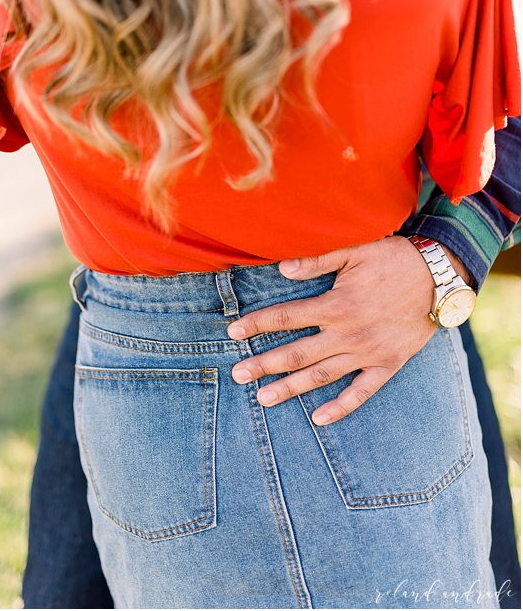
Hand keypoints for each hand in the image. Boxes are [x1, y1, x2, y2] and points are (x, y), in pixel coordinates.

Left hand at [226, 236, 461, 425]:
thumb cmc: (392, 259)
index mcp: (335, 305)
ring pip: (322, 376)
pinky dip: (341, 406)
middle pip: (296, 353)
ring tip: (264, 399)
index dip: (256, 324)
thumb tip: (281, 268)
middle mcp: (348, 333)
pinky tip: (319, 418)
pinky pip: (362, 391)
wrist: (440, 276)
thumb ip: (315, 262)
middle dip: (263, 364)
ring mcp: (368, 352)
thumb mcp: (352, 253)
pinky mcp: (389, 364)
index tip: (232, 332)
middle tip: (237, 375)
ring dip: (291, 388)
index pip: (285, 317)